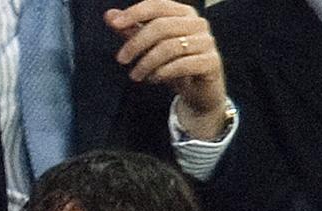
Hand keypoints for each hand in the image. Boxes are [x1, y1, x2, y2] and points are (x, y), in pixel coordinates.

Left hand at [105, 0, 228, 139]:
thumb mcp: (149, 47)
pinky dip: (163, 72)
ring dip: (147, 63)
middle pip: (161, 26)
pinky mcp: (211, 62)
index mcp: (183, 14)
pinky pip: (183, 64)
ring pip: (170, 46)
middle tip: (121, 60)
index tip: (114, 24)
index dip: (135, 13)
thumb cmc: (172, 64)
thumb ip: (131, 30)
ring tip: (136, 75)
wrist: (197, 91)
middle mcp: (197, 24)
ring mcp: (206, 42)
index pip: (157, 5)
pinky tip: (154, 79)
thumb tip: (109, 15)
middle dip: (136, 43)